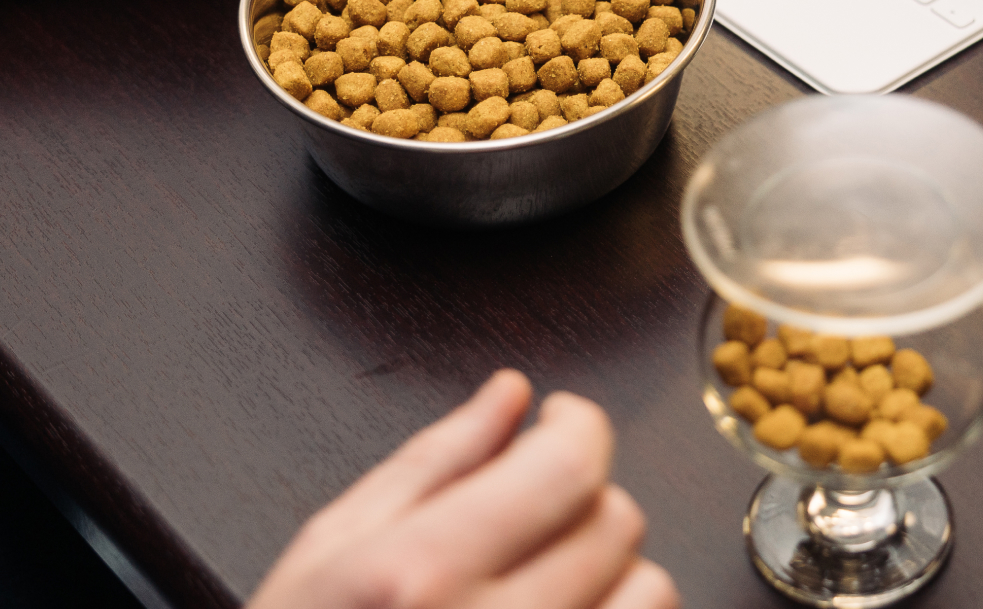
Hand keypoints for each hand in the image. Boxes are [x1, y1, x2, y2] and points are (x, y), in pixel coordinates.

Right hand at [246, 370, 677, 608]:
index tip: (562, 422)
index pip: (569, 467)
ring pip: (651, 592)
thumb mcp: (332, 548)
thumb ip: (436, 460)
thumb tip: (509, 394)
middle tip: (532, 512)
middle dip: (583, 497)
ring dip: (614, 572)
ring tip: (548, 581)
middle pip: (616, 522)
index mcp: (421, 574)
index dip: (579, 426)